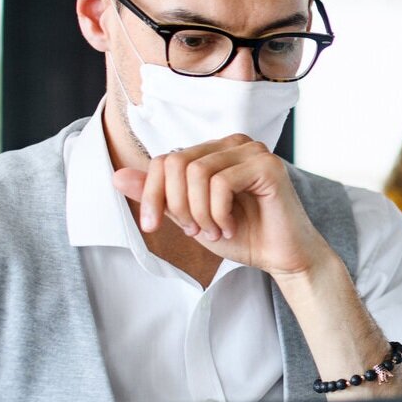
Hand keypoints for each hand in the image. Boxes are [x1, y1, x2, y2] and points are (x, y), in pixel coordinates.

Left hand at [112, 135, 328, 277]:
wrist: (284, 258)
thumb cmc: (244, 236)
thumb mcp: (189, 218)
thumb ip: (160, 196)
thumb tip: (117, 176)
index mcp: (213, 152)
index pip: (164, 159)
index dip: (150, 194)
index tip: (152, 226)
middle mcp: (232, 143)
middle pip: (176, 162)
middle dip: (177, 205)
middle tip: (195, 231)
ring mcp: (252, 151)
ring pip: (196, 172)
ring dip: (199, 212)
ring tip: (215, 231)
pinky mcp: (267, 165)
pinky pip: (221, 183)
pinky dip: (218, 213)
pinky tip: (231, 227)